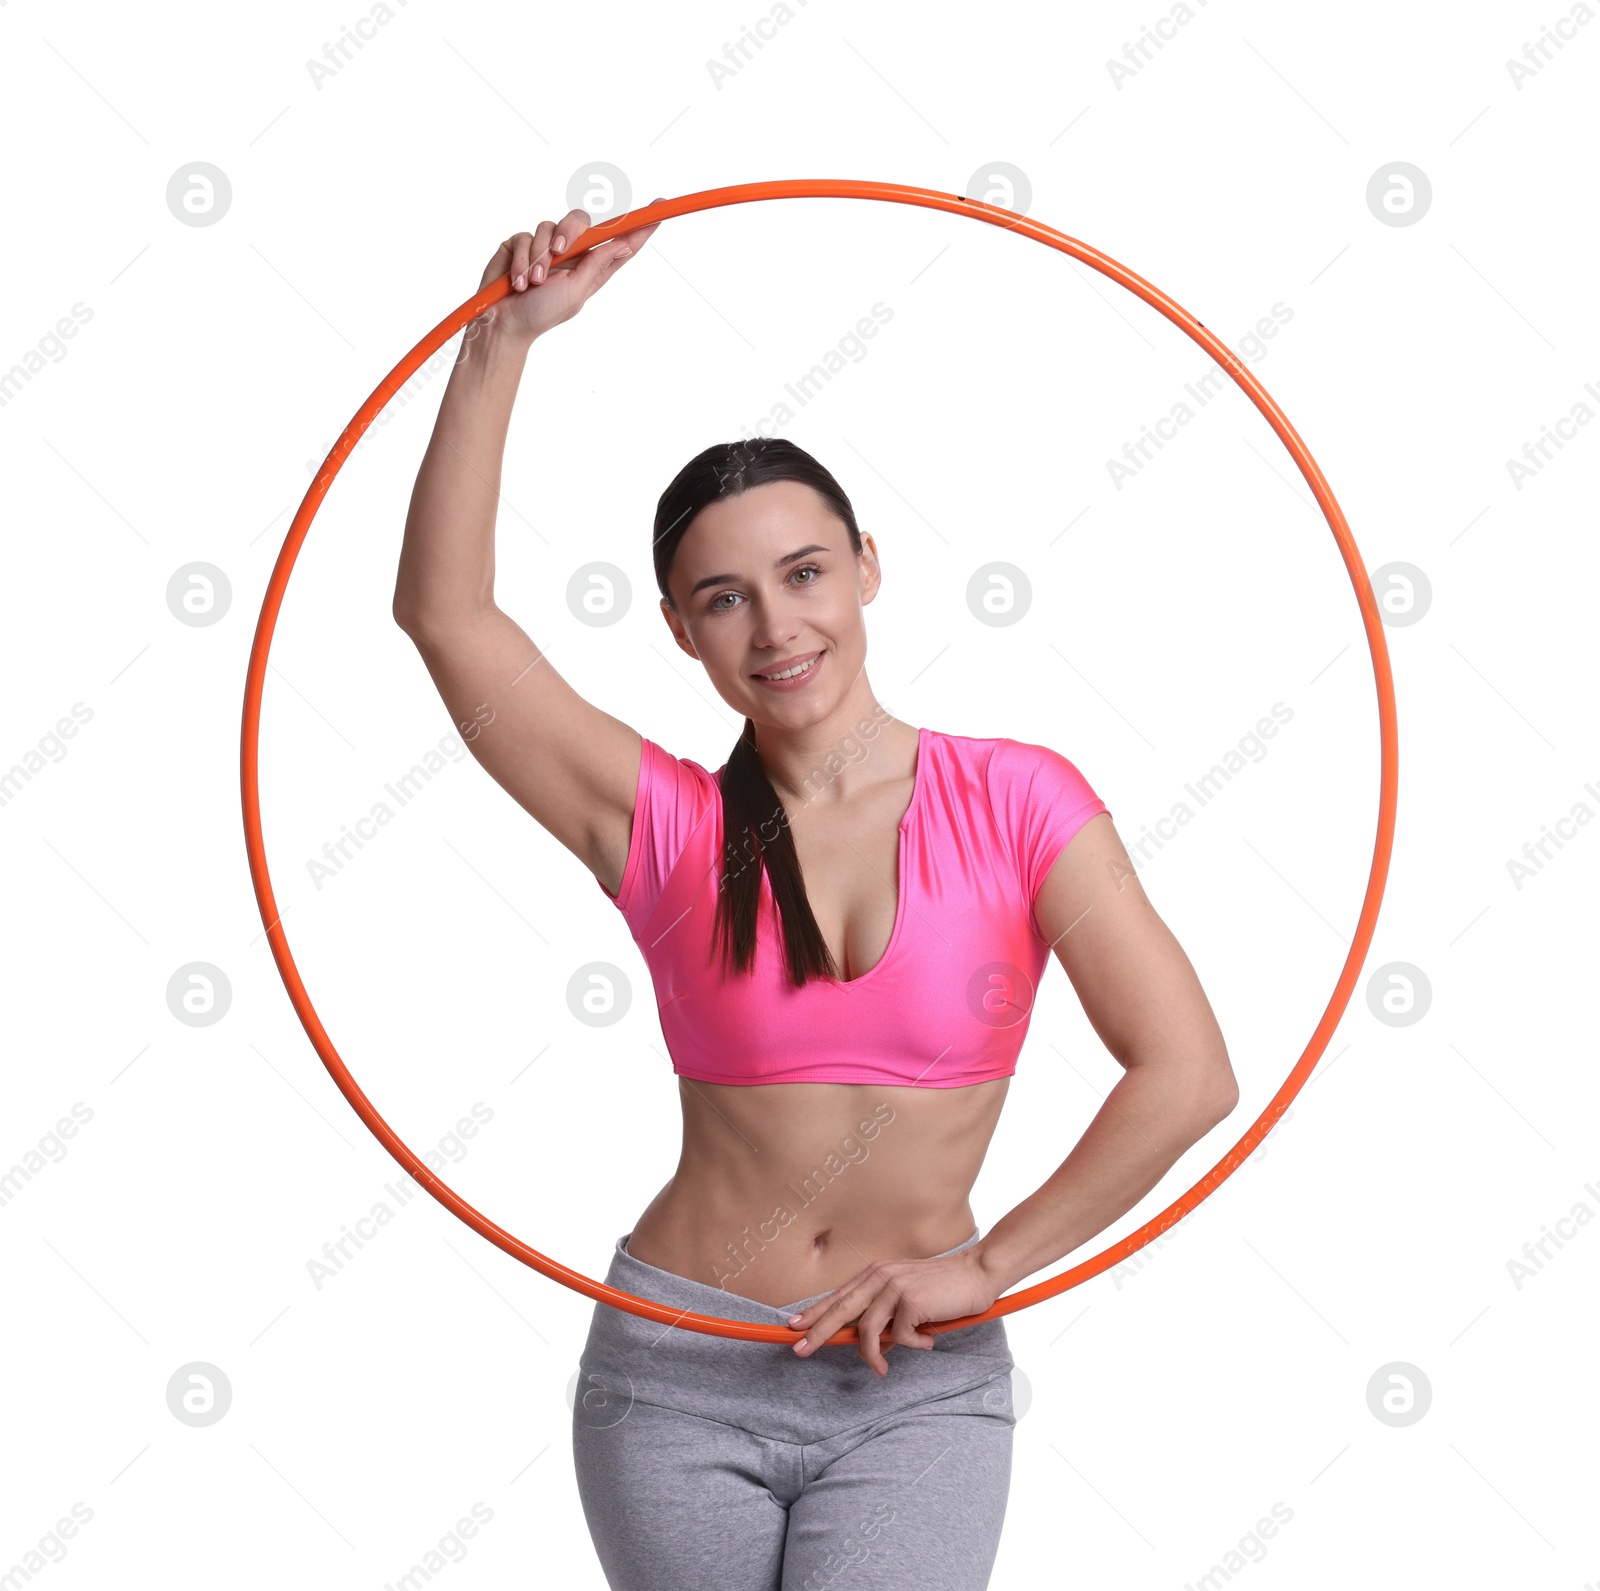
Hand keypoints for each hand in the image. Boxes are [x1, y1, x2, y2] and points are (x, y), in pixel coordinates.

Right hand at [475, 201, 663, 344]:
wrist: (503, 323)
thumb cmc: (542, 314)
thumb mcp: (576, 292)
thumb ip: (597, 264)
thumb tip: (624, 245)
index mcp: (591, 267)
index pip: (620, 241)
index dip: (640, 226)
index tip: (660, 207)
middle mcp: (570, 253)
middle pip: (581, 221)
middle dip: (570, 230)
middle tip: (559, 251)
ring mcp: (545, 247)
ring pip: (550, 226)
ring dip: (540, 256)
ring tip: (533, 282)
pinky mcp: (521, 245)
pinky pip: (525, 236)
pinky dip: (522, 260)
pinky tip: (518, 281)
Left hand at [785, 1247, 999, 1376]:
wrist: (976, 1273)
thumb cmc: (943, 1288)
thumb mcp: (907, 1296)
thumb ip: (886, 1314)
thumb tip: (869, 1343)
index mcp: (876, 1273)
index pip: (838, 1295)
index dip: (814, 1312)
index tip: (793, 1327)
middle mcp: (880, 1276)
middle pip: (841, 1309)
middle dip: (818, 1332)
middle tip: (800, 1350)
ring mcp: (894, 1287)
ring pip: (867, 1330)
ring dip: (873, 1355)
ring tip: (881, 1370)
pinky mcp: (911, 1300)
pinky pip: (901, 1336)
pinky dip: (913, 1345)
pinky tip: (928, 1340)